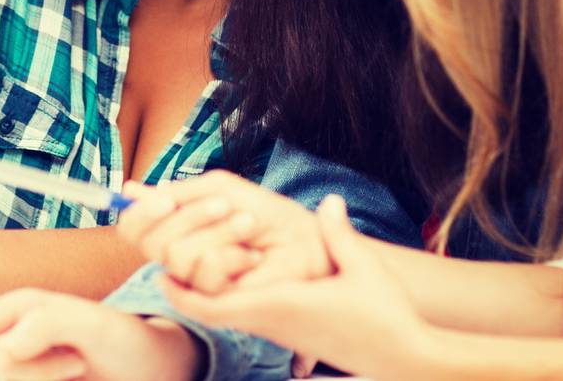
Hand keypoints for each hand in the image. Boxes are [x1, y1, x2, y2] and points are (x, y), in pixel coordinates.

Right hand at [0, 288, 203, 380]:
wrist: (153, 372)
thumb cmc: (127, 341)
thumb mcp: (96, 324)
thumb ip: (50, 322)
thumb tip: (4, 347)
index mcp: (22, 307)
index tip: (38, 354)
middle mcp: (17, 335)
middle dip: (27, 374)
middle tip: (74, 365)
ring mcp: (26, 365)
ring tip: (78, 371)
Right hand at [117, 171, 330, 293]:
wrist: (309, 241)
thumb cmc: (269, 216)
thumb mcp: (220, 191)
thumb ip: (178, 194)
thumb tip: (128, 190)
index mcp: (176, 233)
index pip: (133, 229)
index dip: (140, 213)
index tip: (165, 198)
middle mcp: (181, 262)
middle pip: (152, 242)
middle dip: (192, 215)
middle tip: (225, 206)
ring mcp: (198, 287)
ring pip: (178, 256)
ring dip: (220, 232)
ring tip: (249, 229)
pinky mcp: (218, 305)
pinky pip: (205, 273)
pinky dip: (233, 255)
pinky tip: (253, 258)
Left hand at [162, 195, 442, 380]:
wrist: (402, 359)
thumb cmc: (384, 316)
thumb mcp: (363, 268)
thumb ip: (340, 235)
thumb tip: (329, 202)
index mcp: (278, 305)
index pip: (213, 304)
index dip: (181, 288)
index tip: (160, 267)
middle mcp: (270, 321)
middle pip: (208, 312)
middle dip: (182, 289)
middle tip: (166, 260)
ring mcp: (278, 331)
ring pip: (224, 316)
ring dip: (204, 292)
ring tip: (195, 258)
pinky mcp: (288, 334)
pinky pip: (243, 317)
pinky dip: (227, 298)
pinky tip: (235, 273)